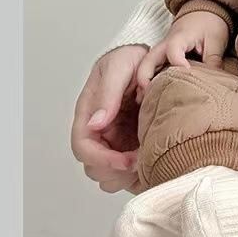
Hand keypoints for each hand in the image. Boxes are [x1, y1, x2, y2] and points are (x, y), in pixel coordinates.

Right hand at [70, 44, 148, 193]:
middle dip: (117, 171)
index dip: (104, 160)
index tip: (129, 161)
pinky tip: (154, 164)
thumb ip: (108, 94)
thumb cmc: (128, 59)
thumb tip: (95, 124)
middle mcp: (97, 132)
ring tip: (150, 163)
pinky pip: (126, 174)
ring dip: (127, 177)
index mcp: (88, 114)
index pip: (83, 148)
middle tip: (144, 162)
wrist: (146, 59)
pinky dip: (137, 176)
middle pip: (94, 169)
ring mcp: (112, 141)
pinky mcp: (128, 146)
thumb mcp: (119, 67)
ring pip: (109, 176)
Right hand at [135, 10, 228, 99]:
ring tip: (151, 101)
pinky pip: (153, 69)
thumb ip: (213, 62)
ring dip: (146, 83)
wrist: (204, 9)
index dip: (179, 66)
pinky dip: (151, 81)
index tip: (188, 76)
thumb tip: (213, 84)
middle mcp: (165, 44)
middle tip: (151, 98)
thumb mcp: (216, 41)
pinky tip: (156, 95)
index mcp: (179, 37)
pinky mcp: (163, 56)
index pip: (173, 51)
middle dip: (145, 81)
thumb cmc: (209, 23)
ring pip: (146, 67)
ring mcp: (162, 51)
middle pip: (147, 62)